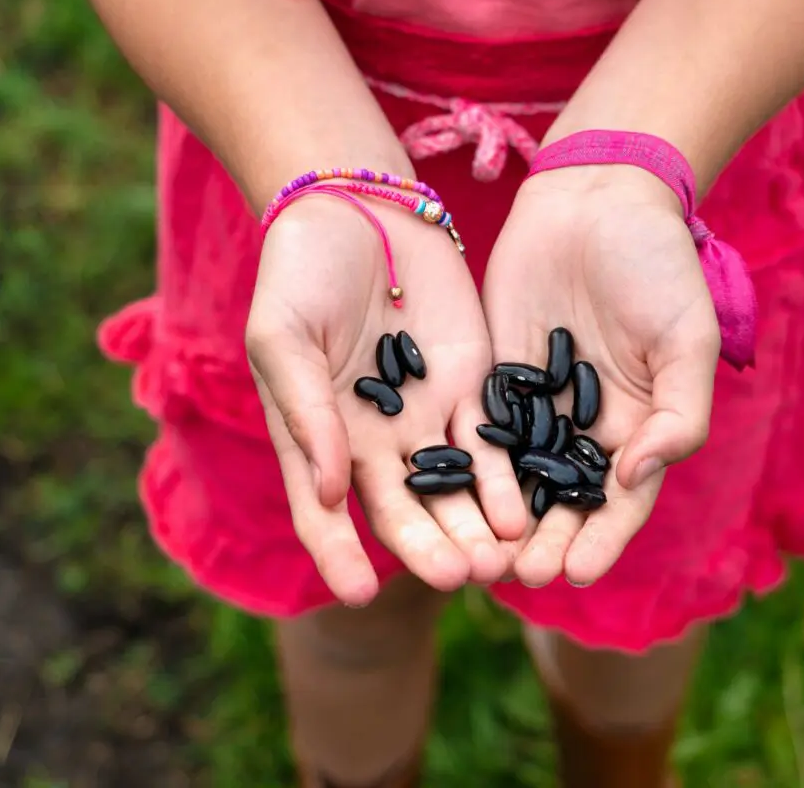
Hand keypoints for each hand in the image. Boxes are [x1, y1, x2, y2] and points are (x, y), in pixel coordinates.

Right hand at [246, 197, 527, 605]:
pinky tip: (520, 513)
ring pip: (453, 489)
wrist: (360, 209)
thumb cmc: (300, 273)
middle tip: (455, 577)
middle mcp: (374, 443)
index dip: (339, 554)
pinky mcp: (472, 388)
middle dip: (428, 548)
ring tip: (496, 561)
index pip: (326, 513)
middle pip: (403, 510)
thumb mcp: (282, 337)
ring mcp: (426, 418)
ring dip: (473, 527)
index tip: (359, 593)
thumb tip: (329, 489)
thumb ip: (304, 411)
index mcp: (318, 439)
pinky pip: (491, 444)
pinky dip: (503, 480)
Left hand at [482, 165, 721, 587]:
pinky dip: (467, 469)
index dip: (601, 539)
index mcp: (640, 425)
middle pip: (564, 500)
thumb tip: (636, 476)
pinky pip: (479, 431)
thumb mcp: (687, 337)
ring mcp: (538, 405)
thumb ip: (678, 412)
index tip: (575, 572)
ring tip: (481, 558)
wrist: (596, 198)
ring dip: (501, 521)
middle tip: (520, 576)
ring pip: (517, 479)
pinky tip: (448, 499)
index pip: (620, 500)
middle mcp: (587, 427)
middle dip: (545, 541)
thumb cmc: (655, 264)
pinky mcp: (493, 378)